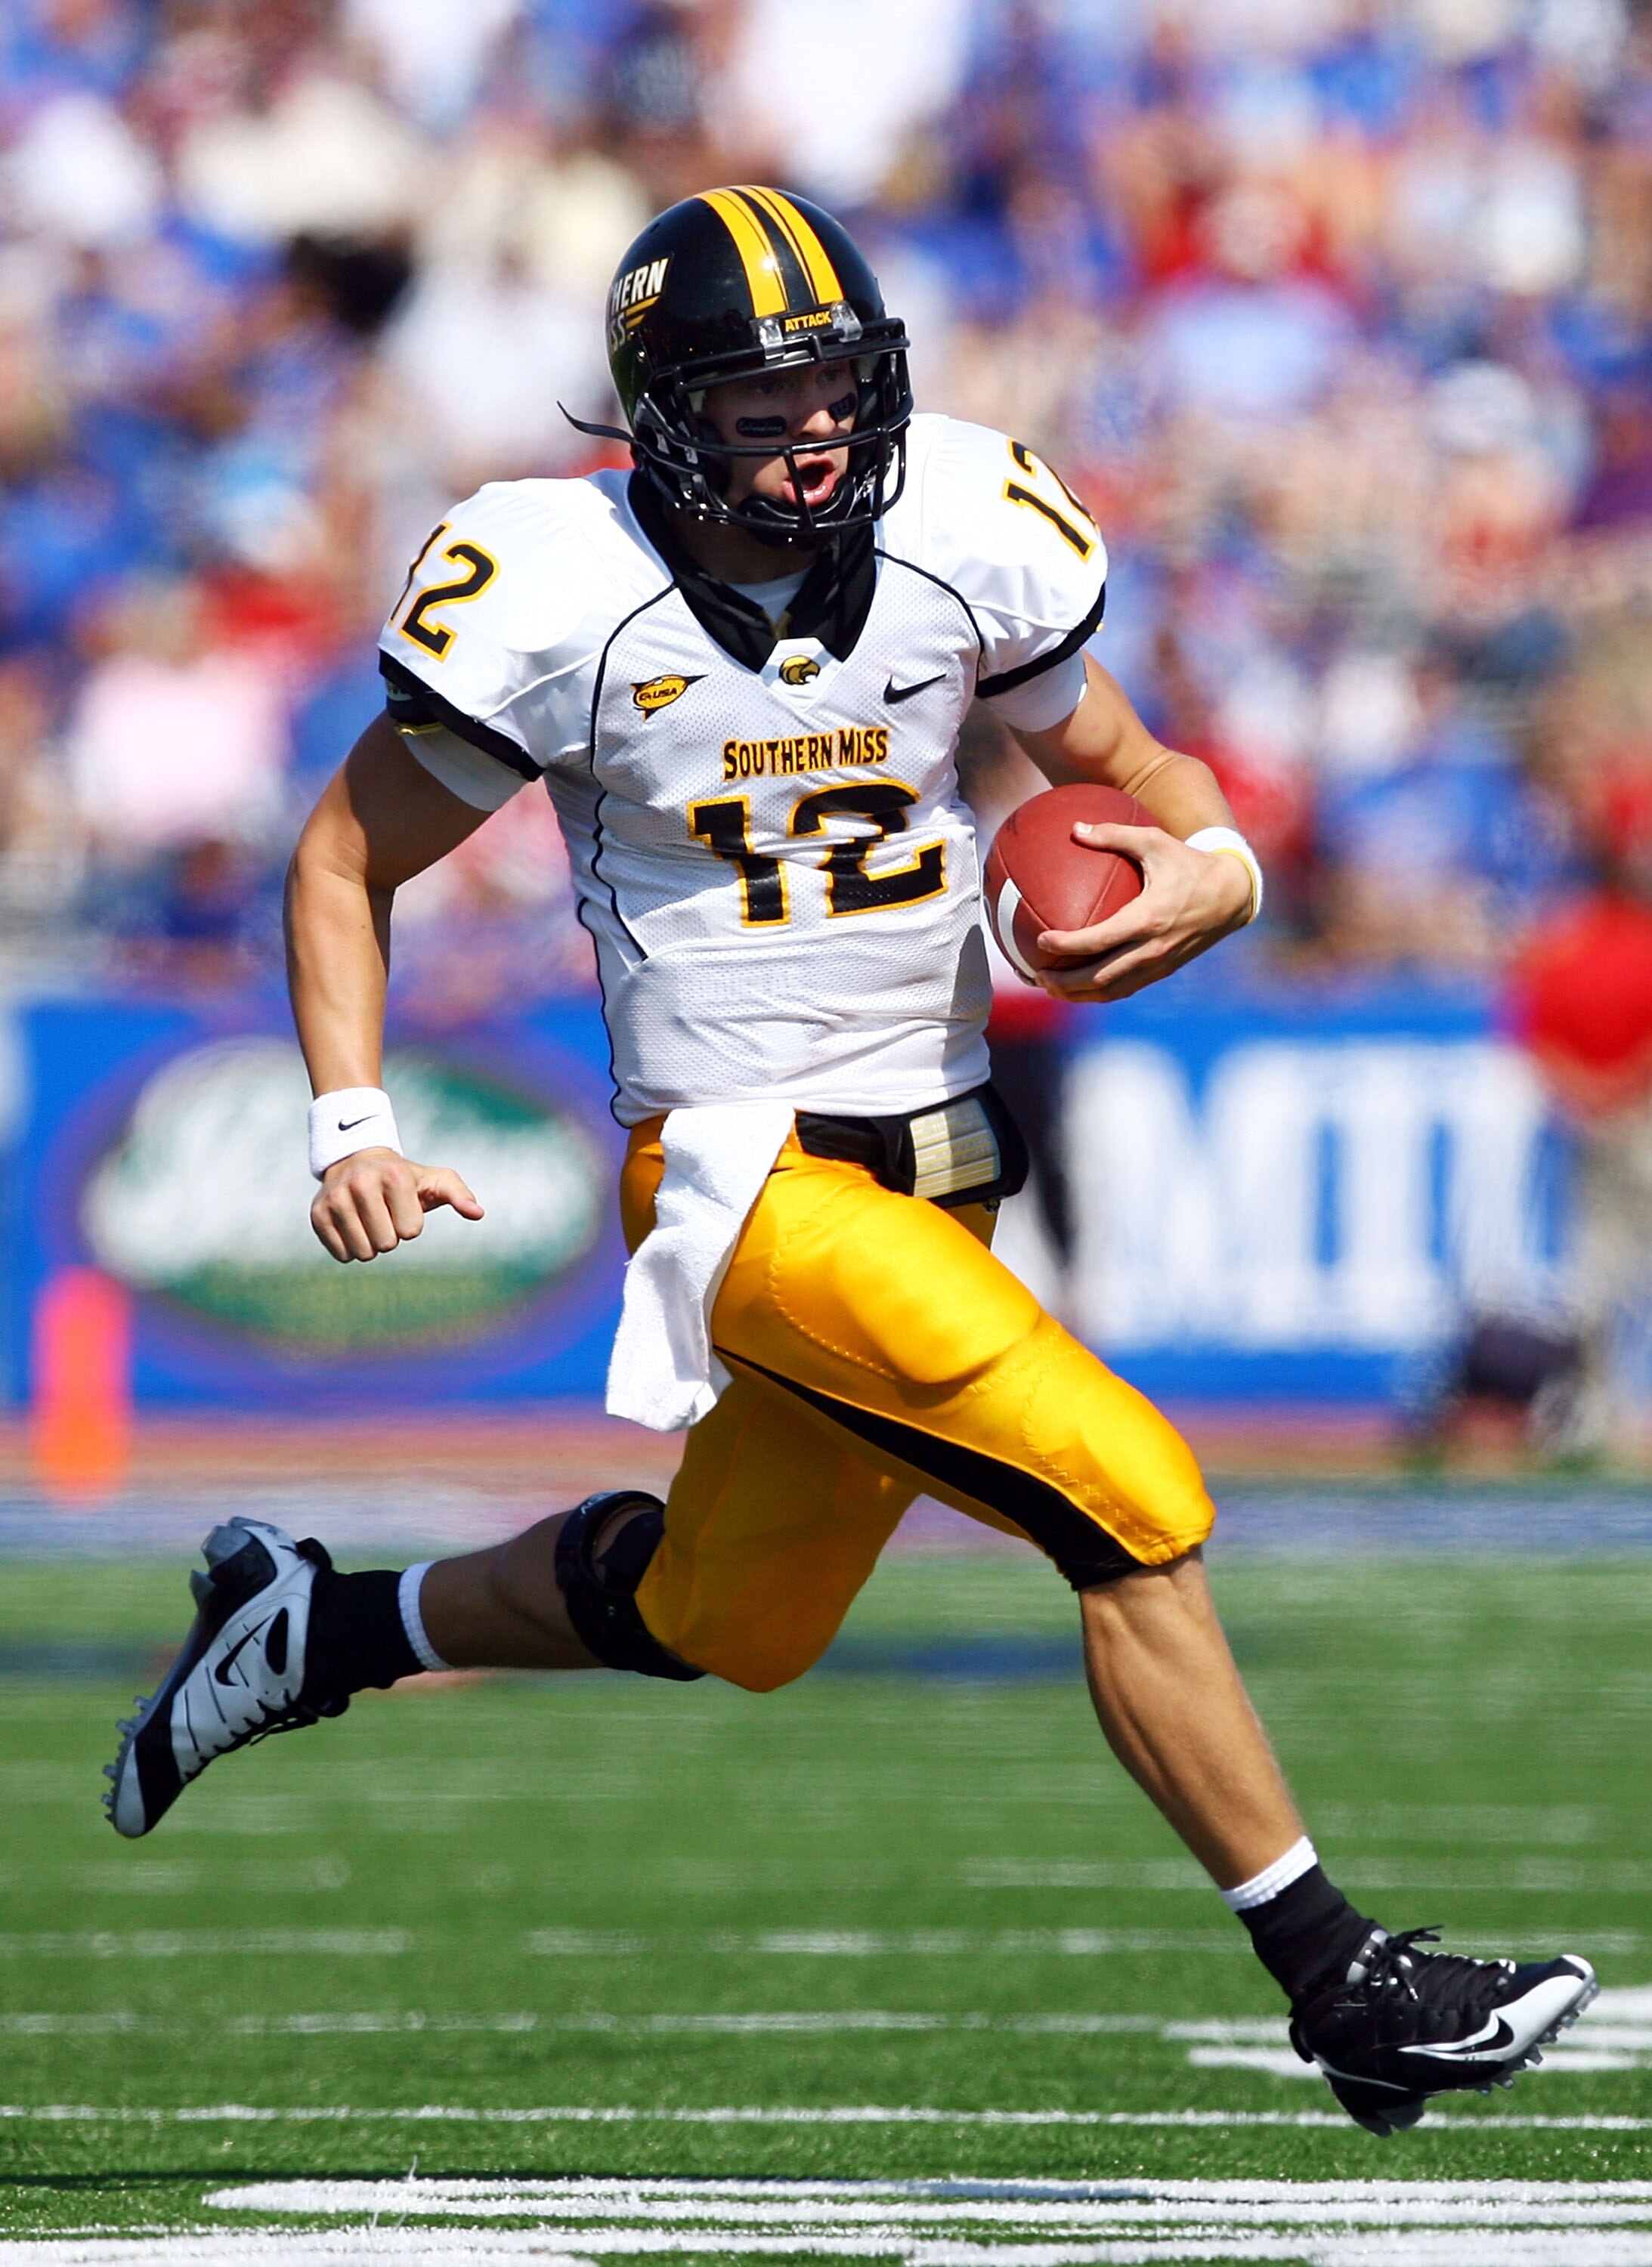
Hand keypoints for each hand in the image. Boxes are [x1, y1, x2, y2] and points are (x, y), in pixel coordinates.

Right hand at [310, 1148, 484, 1262]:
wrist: (357, 1161)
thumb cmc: (405, 1178)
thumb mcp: (435, 1181)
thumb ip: (459, 1195)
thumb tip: (478, 1213)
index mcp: (393, 1176)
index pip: (410, 1231)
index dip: (410, 1225)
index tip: (403, 1207)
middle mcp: (360, 1183)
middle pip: (386, 1244)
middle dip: (391, 1236)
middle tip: (385, 1215)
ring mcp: (335, 1198)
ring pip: (363, 1253)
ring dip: (371, 1244)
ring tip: (369, 1220)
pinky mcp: (317, 1214)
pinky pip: (341, 1255)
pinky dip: (351, 1249)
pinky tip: (353, 1226)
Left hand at [1036, 822, 1253, 1002]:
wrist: (1232, 894)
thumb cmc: (1188, 863)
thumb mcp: (1155, 841)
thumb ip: (1114, 834)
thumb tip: (1075, 828)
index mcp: (1147, 918)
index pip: (1099, 939)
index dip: (1067, 945)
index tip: (1041, 940)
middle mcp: (1153, 947)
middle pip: (1100, 977)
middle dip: (1065, 982)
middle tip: (1038, 975)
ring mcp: (1159, 964)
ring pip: (1112, 989)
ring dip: (1079, 994)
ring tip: (1051, 988)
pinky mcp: (1164, 970)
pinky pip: (1126, 987)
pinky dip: (1100, 992)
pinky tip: (1080, 986)